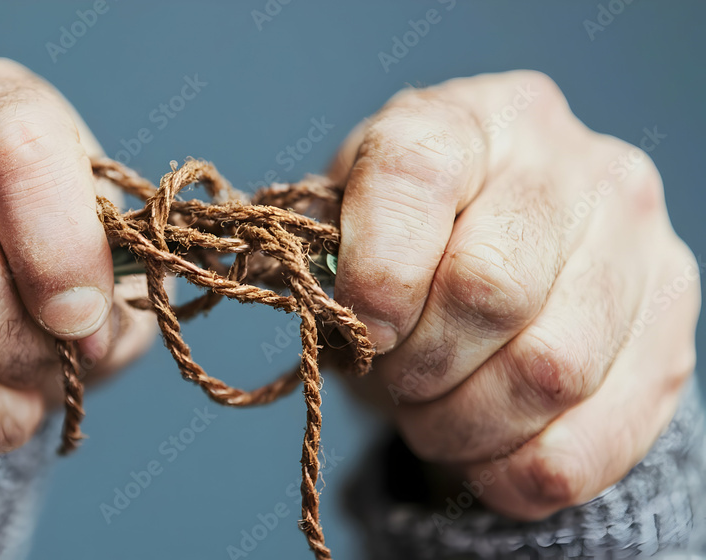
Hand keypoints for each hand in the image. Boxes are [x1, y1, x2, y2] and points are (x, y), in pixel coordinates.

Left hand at [330, 70, 699, 518]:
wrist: (510, 263)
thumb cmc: (413, 242)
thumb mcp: (354, 221)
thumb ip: (330, 249)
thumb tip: (330, 304)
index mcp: (473, 120)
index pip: (416, 174)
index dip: (376, 270)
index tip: (360, 328)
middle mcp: (571, 165)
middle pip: (490, 287)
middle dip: (421, 364)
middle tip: (398, 382)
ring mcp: (637, 245)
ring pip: (549, 372)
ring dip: (467, 424)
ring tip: (436, 420)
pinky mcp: (671, 331)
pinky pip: (597, 438)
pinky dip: (522, 472)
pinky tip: (487, 460)